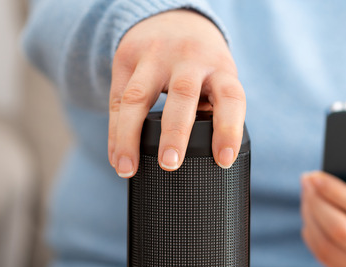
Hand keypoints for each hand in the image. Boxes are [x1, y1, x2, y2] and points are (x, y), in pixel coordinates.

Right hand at [109, 9, 245, 176]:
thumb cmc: (201, 64)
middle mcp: (189, 58)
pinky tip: (116, 157)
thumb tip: (208, 162)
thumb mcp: (218, 79)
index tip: (223, 160)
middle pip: (182, 94)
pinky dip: (115, 132)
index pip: (230, 98)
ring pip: (138, 97)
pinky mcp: (126, 58)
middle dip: (175, 132)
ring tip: (127, 168)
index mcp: (220, 68)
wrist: (172, 19)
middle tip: (170, 164)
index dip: (229, 130)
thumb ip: (214, 111)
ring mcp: (155, 56)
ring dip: (130, 136)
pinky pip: (117, 100)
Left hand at [300, 143, 345, 266]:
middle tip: (307, 180)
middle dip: (318, 202)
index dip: (337, 192)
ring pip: (328, 246)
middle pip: (340, 229)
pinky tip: (310, 216)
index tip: (317, 175)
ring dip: (311, 217)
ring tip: (307, 194)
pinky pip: (327, 260)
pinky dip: (313, 237)